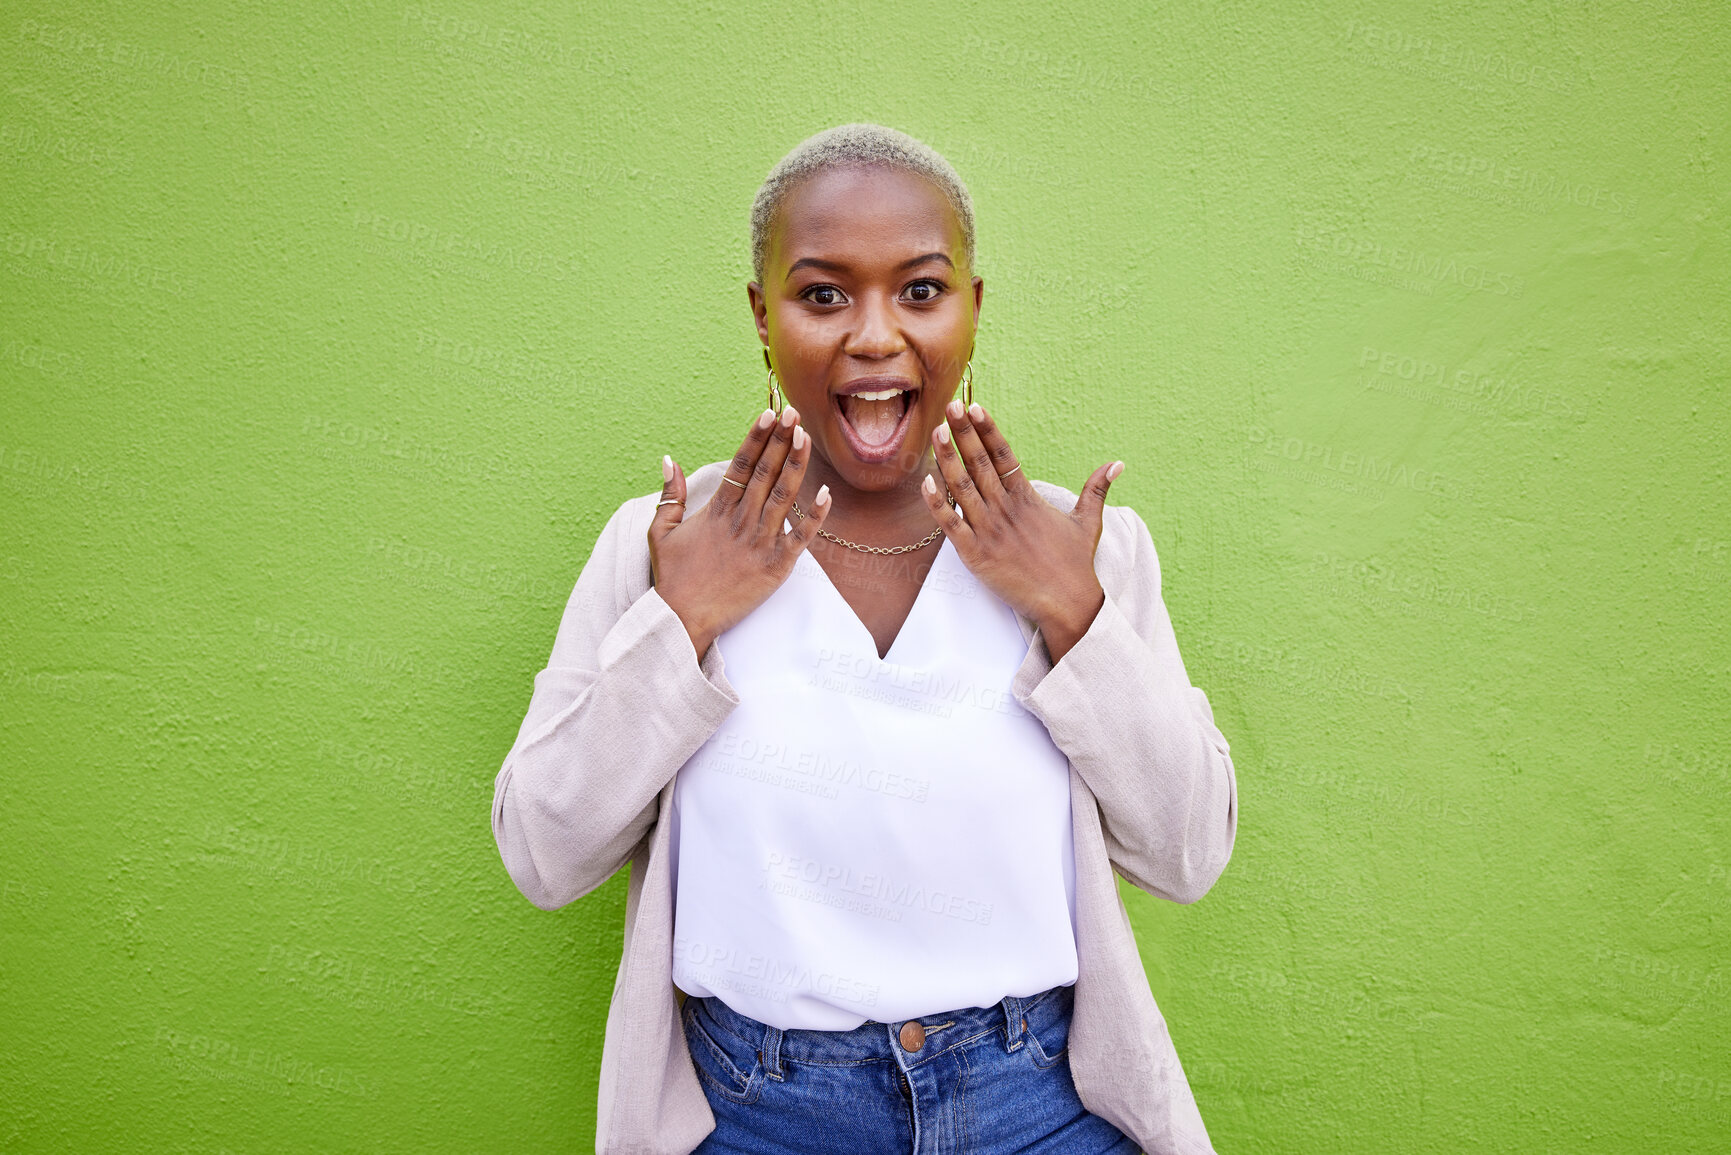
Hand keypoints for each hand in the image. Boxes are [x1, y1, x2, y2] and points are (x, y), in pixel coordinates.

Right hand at [650, 407, 831, 656]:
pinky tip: (827, 493)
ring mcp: (760, 542)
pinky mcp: (775, 566)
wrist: (681, 619)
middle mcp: (740, 521)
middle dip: (781, 441)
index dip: (756, 438)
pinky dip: (814, 516)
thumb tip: (669, 460)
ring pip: (783, 496)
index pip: (740, 465)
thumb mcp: (661, 532)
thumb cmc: (672, 578)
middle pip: (764, 472)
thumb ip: (670, 494)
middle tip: (794, 413)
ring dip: (796, 465)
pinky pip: (800, 537)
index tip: (769, 414)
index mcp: (716, 510)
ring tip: (806, 436)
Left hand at [920, 398, 1122, 662]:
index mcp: (1028, 499)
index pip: (1004, 456)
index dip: (988, 431)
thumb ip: (1096, 489)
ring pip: (962, 488)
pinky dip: (937, 504)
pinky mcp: (976, 556)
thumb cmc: (1075, 565)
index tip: (975, 408)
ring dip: (947, 459)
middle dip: (963, 434)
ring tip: (936, 432)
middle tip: (949, 406)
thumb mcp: (1088, 522)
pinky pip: (951, 525)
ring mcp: (990, 532)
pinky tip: (926, 481)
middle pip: (980, 464)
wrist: (1068, 604)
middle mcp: (1007, 510)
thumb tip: (1118, 464)